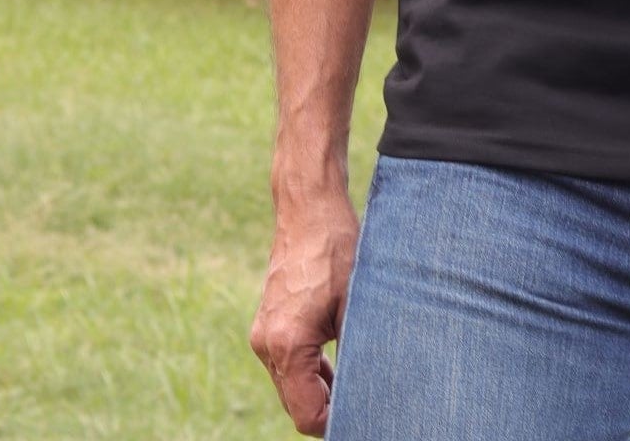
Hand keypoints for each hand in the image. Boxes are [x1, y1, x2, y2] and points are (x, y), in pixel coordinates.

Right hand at [250, 190, 360, 435]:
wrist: (309, 209)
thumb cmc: (336, 250)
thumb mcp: (355, 304)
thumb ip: (355, 352)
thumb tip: (366, 388)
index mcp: (288, 345)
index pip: (306, 412)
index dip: (333, 424)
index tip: (362, 416)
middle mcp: (267, 344)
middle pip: (295, 403)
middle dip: (326, 410)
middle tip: (364, 406)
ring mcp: (263, 334)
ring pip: (290, 385)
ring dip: (318, 391)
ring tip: (355, 388)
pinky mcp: (268, 323)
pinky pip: (286, 363)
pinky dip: (308, 372)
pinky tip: (336, 367)